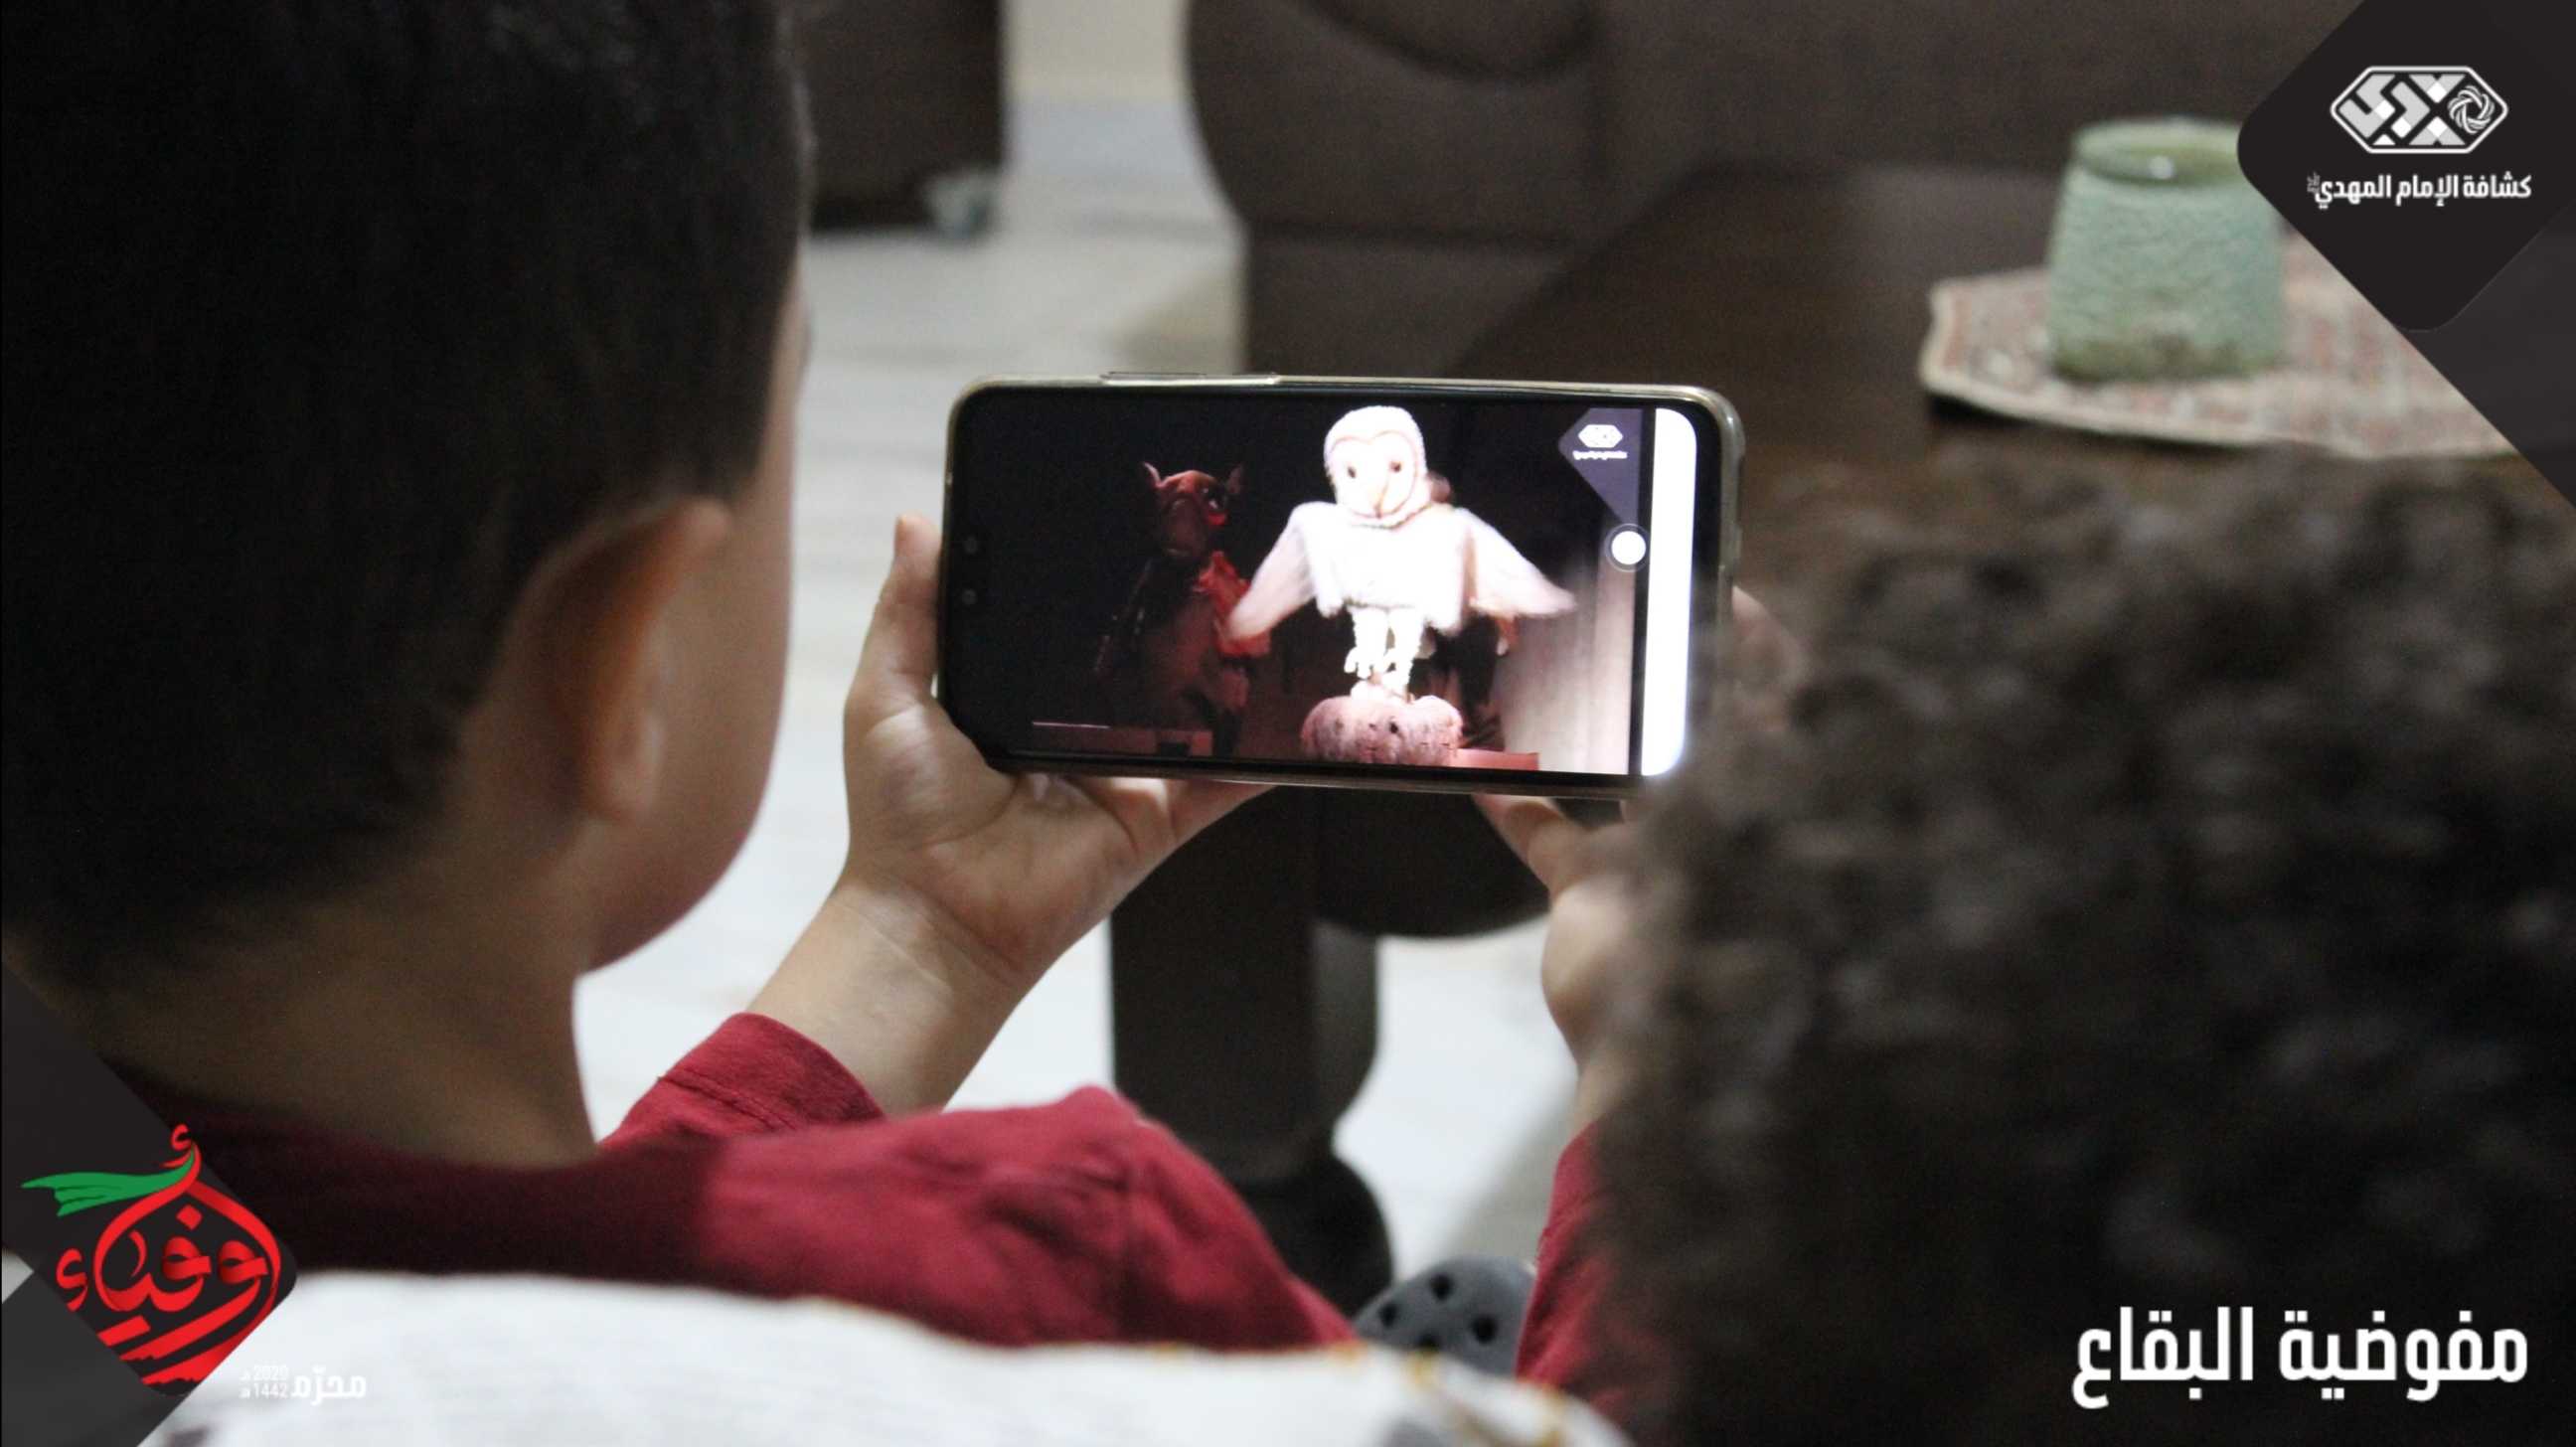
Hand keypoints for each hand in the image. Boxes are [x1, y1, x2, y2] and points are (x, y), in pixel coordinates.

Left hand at [755, 515, 1263, 1110]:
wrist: (934, 915)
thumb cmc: (900, 813)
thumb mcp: (889, 694)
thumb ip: (910, 612)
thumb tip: (916, 521)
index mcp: (1019, 694)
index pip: (1068, 623)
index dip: (1091, 578)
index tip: (1124, 515)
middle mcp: (1078, 729)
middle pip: (1139, 662)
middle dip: (1172, 614)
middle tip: (1210, 546)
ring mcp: (1127, 774)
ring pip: (1193, 714)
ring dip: (1227, 670)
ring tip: (1263, 606)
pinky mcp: (1160, 817)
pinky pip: (1226, 783)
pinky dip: (1268, 755)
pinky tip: (1302, 711)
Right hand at [1480, 586, 1796, 1126]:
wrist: (1655, 1070)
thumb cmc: (1723, 956)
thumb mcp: (1737, 835)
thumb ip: (1736, 755)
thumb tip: (1743, 666)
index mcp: (1772, 804)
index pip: (1783, 702)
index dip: (1764, 642)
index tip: (1727, 586)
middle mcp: (1721, 823)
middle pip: (1697, 723)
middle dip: (1666, 667)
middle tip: (1630, 603)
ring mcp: (1656, 857)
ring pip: (1618, 769)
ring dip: (1584, 726)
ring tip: (1555, 662)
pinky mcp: (1593, 895)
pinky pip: (1550, 833)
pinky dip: (1513, 801)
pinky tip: (1472, 764)